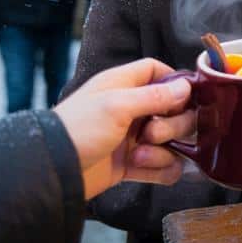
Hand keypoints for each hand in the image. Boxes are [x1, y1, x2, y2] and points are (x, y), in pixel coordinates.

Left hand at [52, 59, 193, 199]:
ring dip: (163, 150)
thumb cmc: (79, 128)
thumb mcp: (116, 105)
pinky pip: (163, 165)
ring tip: (138, 156)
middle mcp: (131, 109)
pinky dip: (160, 169)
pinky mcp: (133, 163)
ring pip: (171, 140)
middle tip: (152, 134)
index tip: (187, 97)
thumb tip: (186, 86)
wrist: (54, 171)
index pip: (157, 71)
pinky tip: (142, 167)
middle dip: (173, 124)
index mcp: (123, 85)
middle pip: (173, 109)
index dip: (175, 81)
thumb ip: (154, 96)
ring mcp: (133, 138)